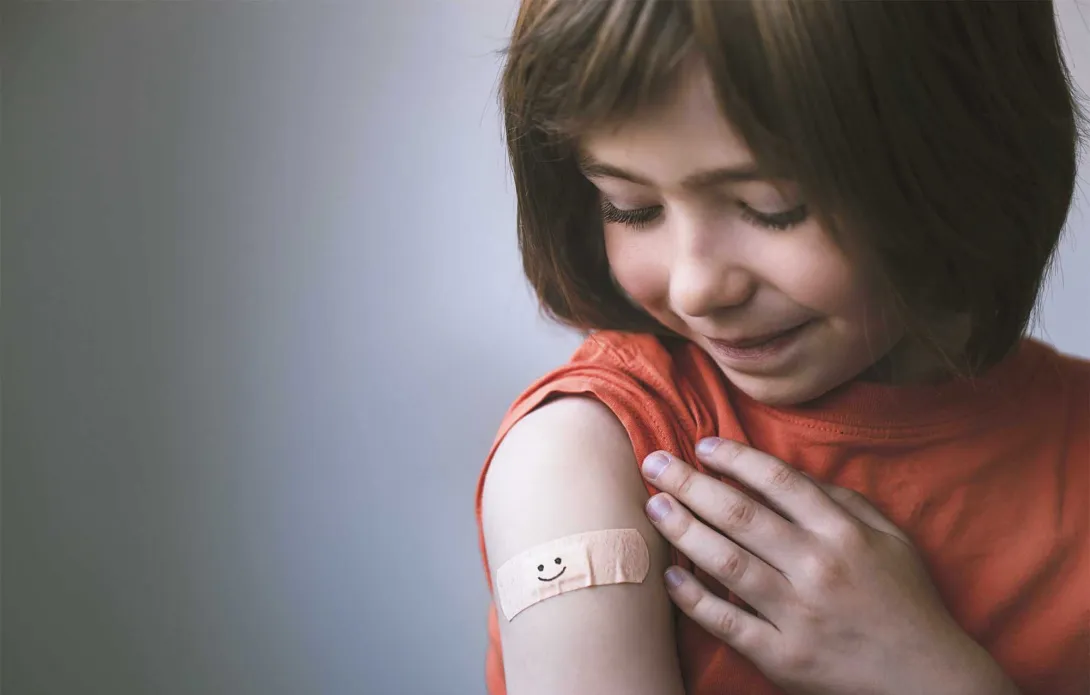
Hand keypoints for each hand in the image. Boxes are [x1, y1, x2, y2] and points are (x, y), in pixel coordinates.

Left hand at [640, 438, 1019, 694]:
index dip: (734, 458)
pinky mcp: (782, 656)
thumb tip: (787, 474)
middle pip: (739, 515)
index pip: (777, 481)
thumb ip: (842, 501)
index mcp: (843, 534)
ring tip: (654, 507)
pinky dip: (692, 598)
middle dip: (690, 484)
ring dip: (683, 531)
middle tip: (654, 463)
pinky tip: (669, 576)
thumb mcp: (890, 539)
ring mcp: (797, 614)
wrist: (927, 680)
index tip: (702, 446)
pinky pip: (726, 622)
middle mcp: (817, 568)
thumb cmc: (905, 601)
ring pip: (725, 563)